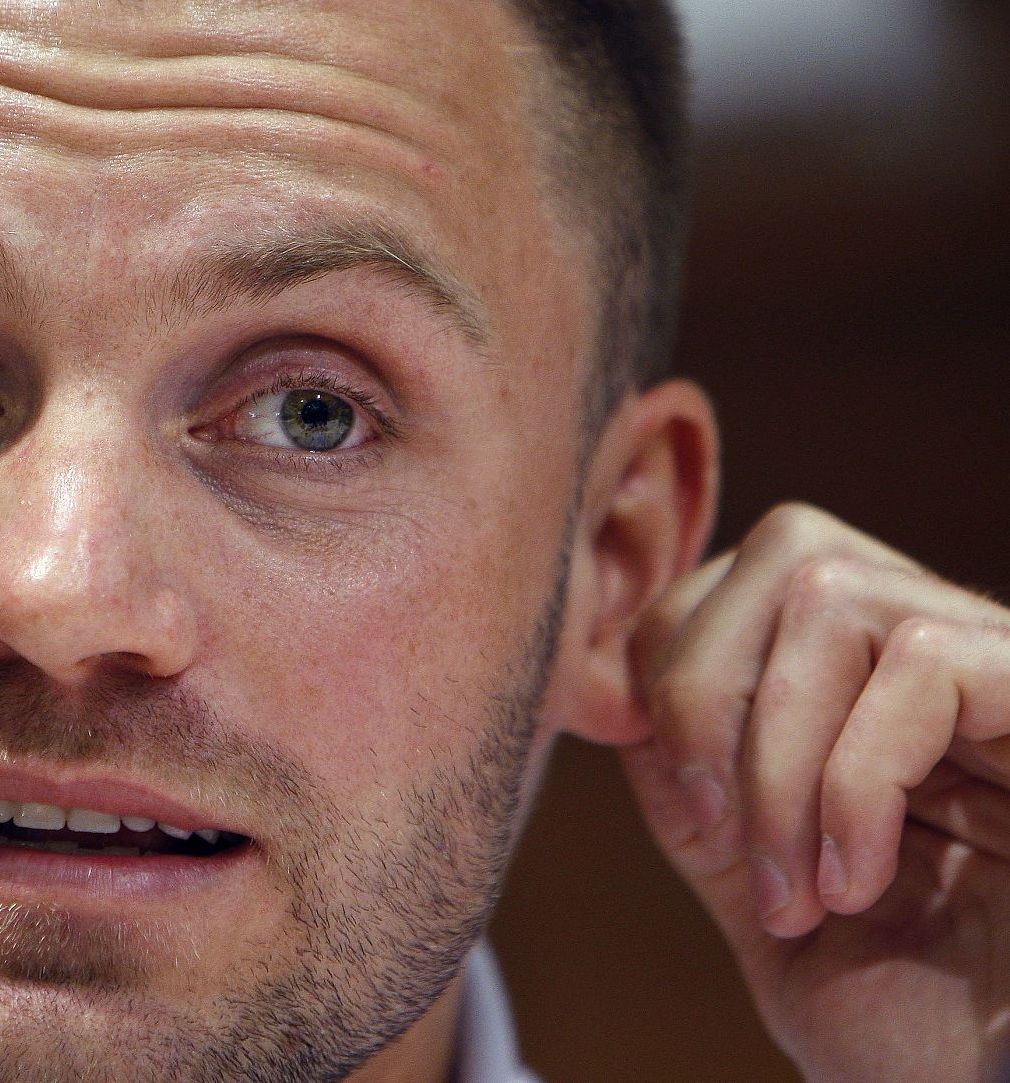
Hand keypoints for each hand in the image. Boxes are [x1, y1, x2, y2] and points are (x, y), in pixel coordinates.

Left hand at [622, 502, 1009, 1081]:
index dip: (675, 670)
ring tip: (798, 890)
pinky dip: (853, 780)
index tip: (687, 807)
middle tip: (721, 836)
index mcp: (877, 687)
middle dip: (706, 693)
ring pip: (833, 597)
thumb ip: (691, 775)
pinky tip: (857, 882)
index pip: (744, 575)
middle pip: (787, 547)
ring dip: (775, 758)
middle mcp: (955, 658)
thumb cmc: (904, 1019)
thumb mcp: (753, 878)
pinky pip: (926, 664)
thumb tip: (612, 677)